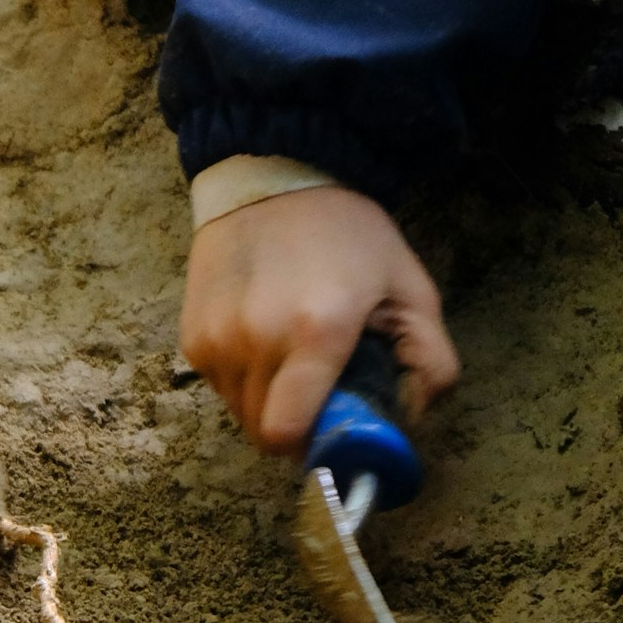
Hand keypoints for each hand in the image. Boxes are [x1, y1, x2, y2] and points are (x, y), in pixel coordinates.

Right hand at [180, 186, 457, 450]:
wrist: (273, 176)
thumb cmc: (348, 233)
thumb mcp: (410, 287)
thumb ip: (431, 360)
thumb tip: (414, 419)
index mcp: (316, 333)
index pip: (288, 434)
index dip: (314, 446)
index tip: (335, 428)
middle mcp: (256, 340)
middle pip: (263, 432)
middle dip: (295, 425)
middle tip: (321, 392)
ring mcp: (216, 338)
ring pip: (238, 412)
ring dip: (267, 402)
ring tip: (292, 359)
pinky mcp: (191, 334)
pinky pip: (218, 386)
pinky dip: (243, 379)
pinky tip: (264, 340)